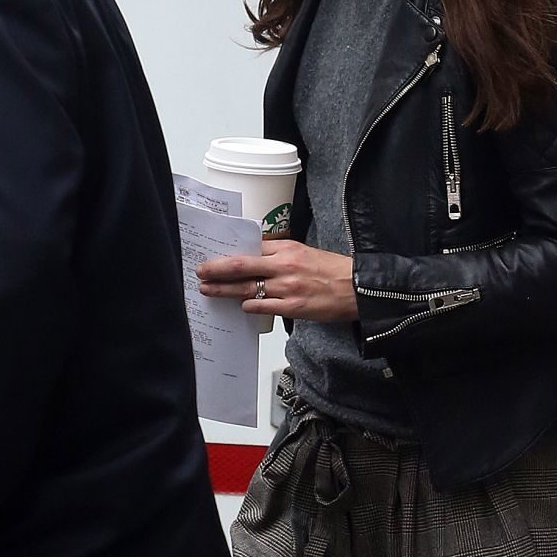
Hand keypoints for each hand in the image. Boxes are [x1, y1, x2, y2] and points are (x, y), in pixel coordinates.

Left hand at [197, 239, 358, 322]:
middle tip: (200, 272)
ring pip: (247, 289)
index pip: (249, 250)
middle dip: (216, 270)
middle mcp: (283, 266)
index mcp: (286, 249)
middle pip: (241, 267)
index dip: (227, 255)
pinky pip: (262, 306)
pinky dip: (248, 306)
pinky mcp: (292, 307)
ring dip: (224, 290)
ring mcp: (286, 288)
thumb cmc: (332, 270)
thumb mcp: (303, 251)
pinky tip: (239, 305)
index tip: (212, 257)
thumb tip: (254, 254)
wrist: (357, 288)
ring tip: (208, 290)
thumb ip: (278, 253)